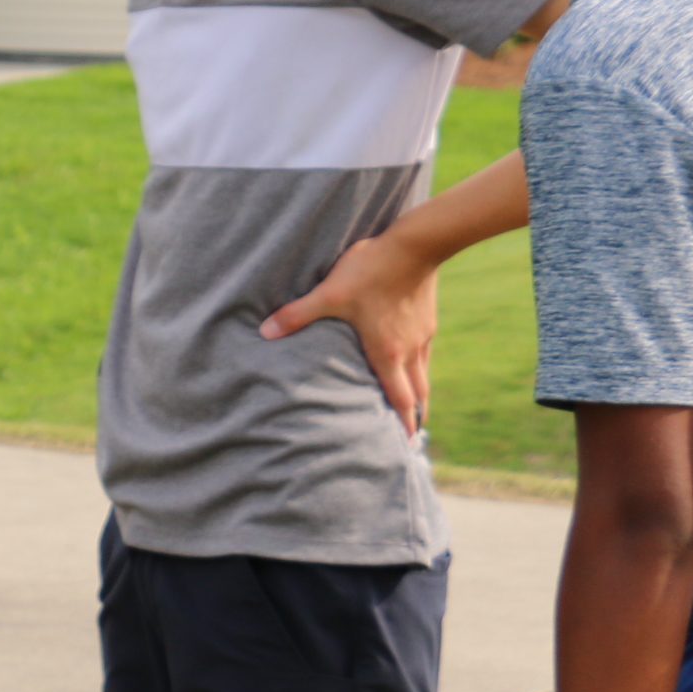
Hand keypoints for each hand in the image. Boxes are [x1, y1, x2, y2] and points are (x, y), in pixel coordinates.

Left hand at [263, 230, 437, 439]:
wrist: (414, 246)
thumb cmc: (370, 271)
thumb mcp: (329, 293)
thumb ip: (297, 315)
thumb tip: (265, 332)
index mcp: (387, 354)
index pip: (400, 399)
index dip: (404, 424)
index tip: (408, 446)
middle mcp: (409, 350)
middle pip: (418, 393)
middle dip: (415, 416)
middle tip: (413, 435)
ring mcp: (421, 334)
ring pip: (423, 372)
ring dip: (419, 391)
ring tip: (415, 404)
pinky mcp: (427, 318)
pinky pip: (424, 349)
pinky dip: (420, 364)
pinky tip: (411, 357)